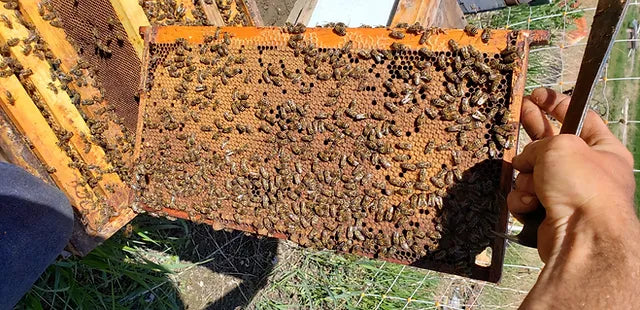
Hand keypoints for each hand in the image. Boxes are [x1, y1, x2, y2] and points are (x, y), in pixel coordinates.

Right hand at [507, 88, 635, 261]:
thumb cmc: (583, 187)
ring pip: (532, 173)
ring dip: (525, 178)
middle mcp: (588, 171)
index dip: (556, 103)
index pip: (579, 117)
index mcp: (603, 149)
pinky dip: (522, 200)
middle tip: (517, 112)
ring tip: (532, 186)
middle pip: (552, 144)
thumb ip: (539, 143)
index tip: (536, 94)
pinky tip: (530, 205)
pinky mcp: (549, 214)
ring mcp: (568, 194)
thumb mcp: (560, 146)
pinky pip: (525, 197)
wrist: (582, 237)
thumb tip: (525, 161)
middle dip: (533, 132)